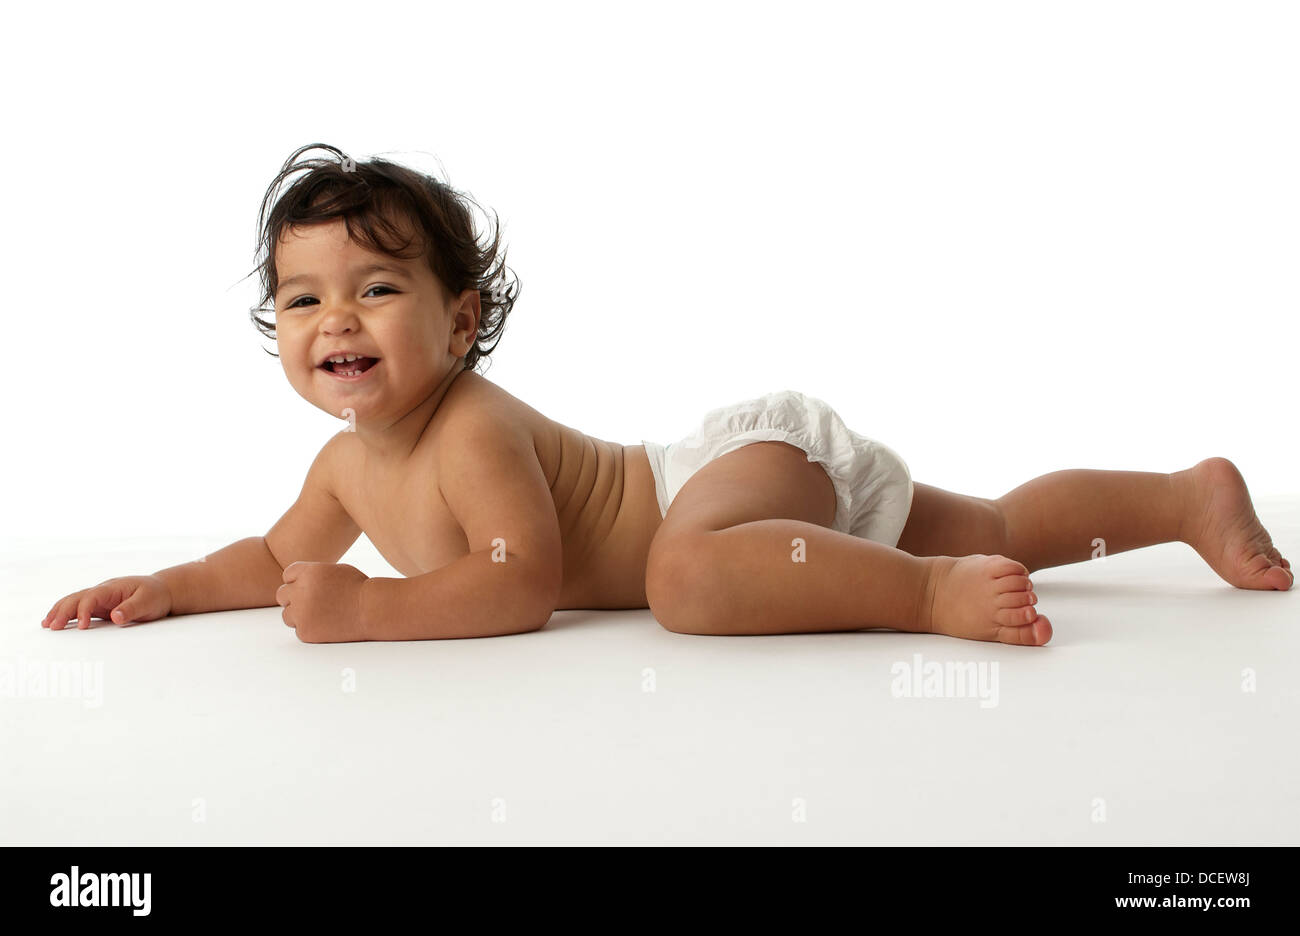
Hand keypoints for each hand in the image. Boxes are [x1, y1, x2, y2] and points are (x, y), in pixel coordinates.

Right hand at [42, 575, 172, 629]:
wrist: (163, 590)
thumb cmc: (155, 595)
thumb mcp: (148, 602)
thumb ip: (131, 609)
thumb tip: (115, 617)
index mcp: (113, 588)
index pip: (92, 597)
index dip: (84, 611)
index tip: (82, 626)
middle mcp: (102, 591)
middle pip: (77, 598)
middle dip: (63, 611)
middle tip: (53, 627)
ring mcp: (100, 598)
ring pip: (74, 601)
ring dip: (59, 611)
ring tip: (46, 624)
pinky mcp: (100, 607)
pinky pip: (79, 608)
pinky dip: (66, 614)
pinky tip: (55, 622)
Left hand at [277, 562, 369, 642]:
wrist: (371, 610)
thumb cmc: (358, 588)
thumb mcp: (335, 570)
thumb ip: (313, 574)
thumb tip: (296, 580)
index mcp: (308, 572)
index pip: (287, 575)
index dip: (298, 581)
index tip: (311, 587)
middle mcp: (300, 591)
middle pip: (282, 595)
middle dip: (294, 599)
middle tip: (311, 603)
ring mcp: (301, 613)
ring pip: (287, 615)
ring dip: (299, 616)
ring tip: (322, 615)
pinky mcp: (305, 631)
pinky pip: (299, 630)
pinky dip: (310, 629)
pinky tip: (327, 625)